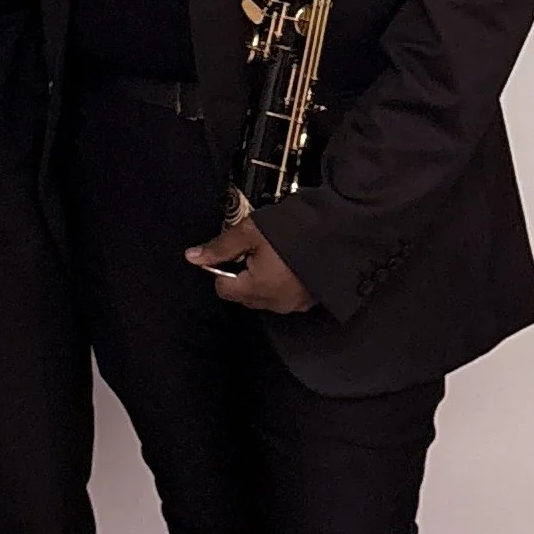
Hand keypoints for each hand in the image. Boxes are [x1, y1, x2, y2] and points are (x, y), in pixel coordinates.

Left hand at [188, 211, 314, 314]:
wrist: (341, 229)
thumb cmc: (294, 229)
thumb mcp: (250, 231)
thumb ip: (220, 247)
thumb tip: (192, 256)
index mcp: (257, 288)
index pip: (223, 288)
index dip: (223, 267)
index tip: (234, 251)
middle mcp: (275, 303)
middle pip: (243, 295)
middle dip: (243, 275)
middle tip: (256, 249)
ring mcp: (295, 304)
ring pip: (264, 296)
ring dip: (262, 280)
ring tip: (275, 255)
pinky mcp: (310, 300)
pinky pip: (285, 296)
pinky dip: (282, 283)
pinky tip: (290, 264)